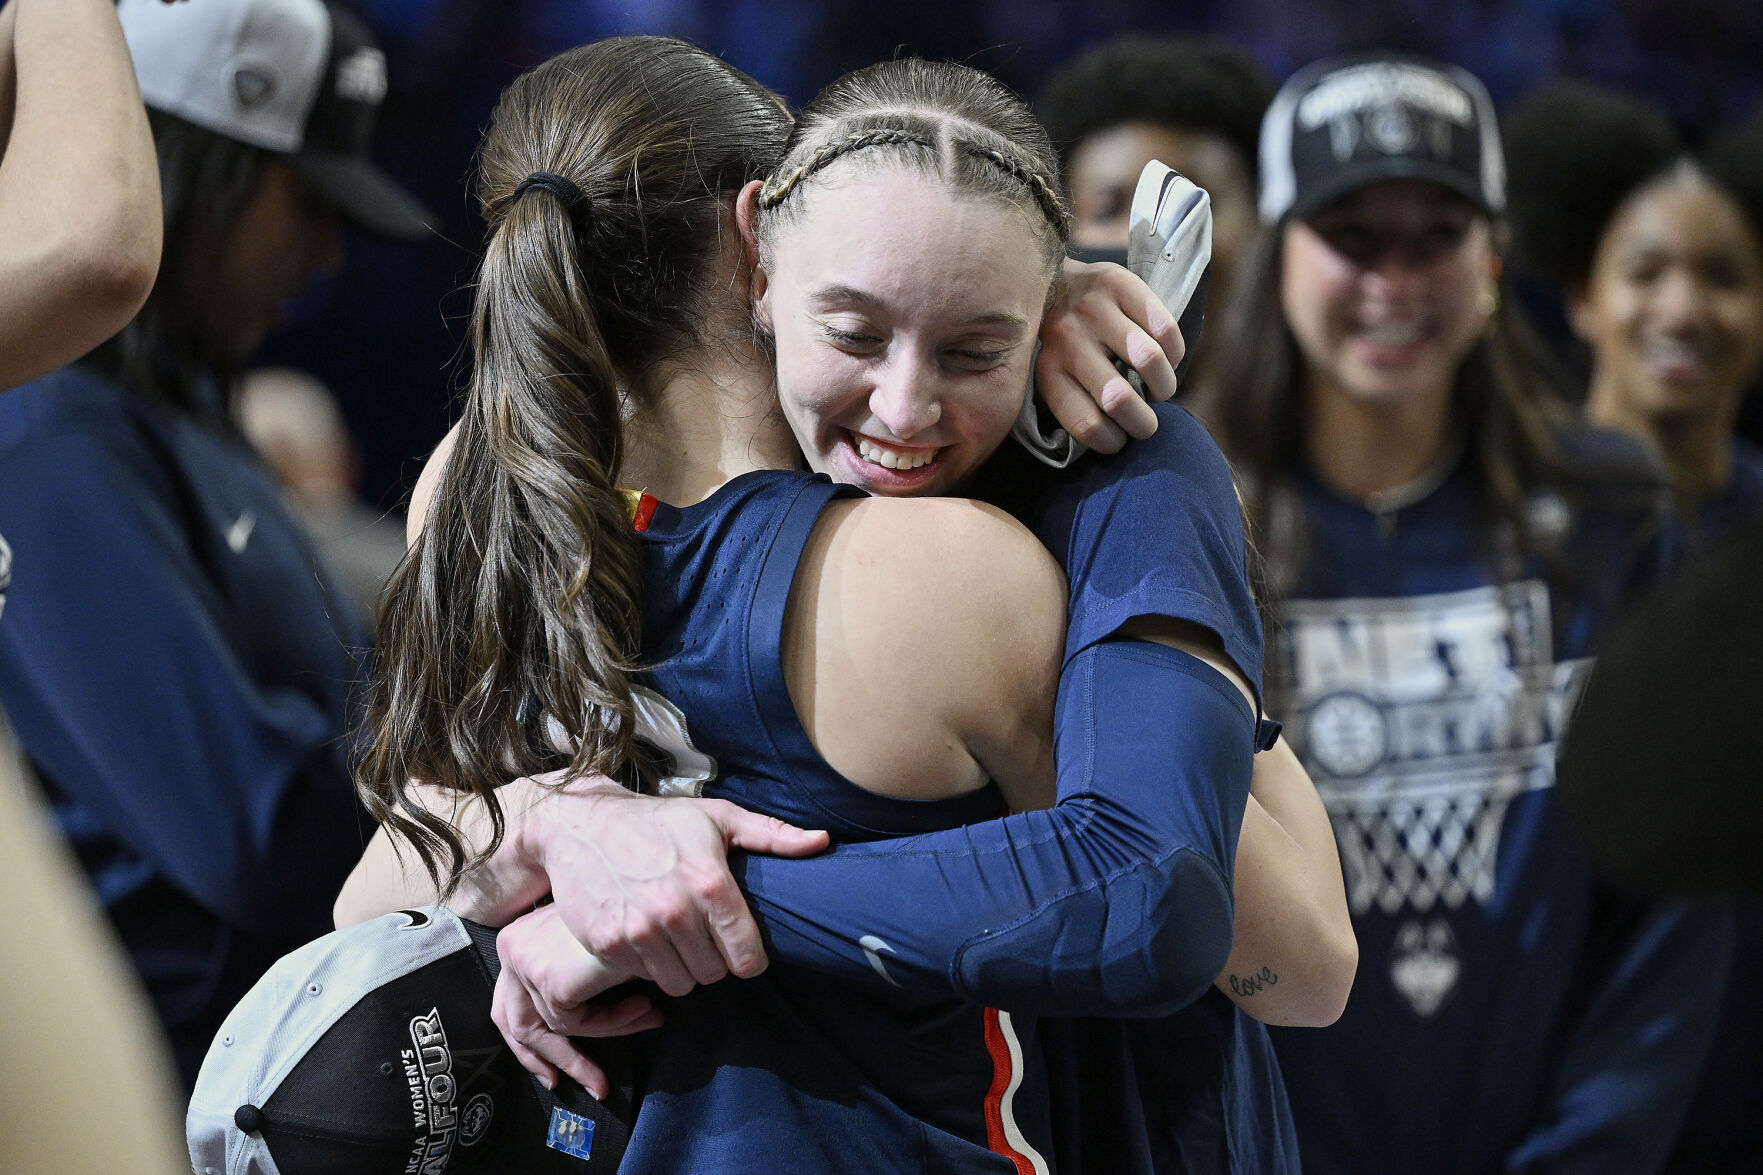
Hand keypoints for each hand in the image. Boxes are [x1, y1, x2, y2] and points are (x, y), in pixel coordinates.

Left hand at [491, 904, 662, 1094]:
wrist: (651, 900)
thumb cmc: (634, 909)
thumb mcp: (594, 941)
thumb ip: (576, 971)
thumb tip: (582, 1019)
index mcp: (519, 935)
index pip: (508, 1000)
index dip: (528, 1040)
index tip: (551, 1067)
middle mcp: (512, 947)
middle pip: (514, 1020)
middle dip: (544, 1058)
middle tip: (565, 1083)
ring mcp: (527, 965)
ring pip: (553, 1027)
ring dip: (604, 1035)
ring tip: (647, 1019)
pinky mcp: (550, 983)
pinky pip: (576, 1025)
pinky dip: (613, 1024)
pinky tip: (645, 1009)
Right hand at [522, 772, 829, 996]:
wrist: (582, 825)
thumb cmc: (658, 821)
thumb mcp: (719, 817)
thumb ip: (773, 835)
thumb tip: (823, 842)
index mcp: (711, 883)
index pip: (747, 956)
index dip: (749, 959)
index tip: (742, 950)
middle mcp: (676, 911)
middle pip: (714, 974)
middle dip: (714, 960)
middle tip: (703, 936)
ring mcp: (639, 931)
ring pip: (681, 983)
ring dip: (682, 967)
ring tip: (676, 938)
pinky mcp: (608, 943)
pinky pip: (644, 977)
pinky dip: (648, 964)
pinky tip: (646, 935)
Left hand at [1035, 259, 1184, 452]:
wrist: (1053, 283)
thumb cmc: (1066, 346)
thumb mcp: (1058, 378)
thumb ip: (1078, 404)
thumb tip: (1118, 439)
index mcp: (1049, 371)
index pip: (1085, 422)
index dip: (1112, 442)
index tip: (1120, 440)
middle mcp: (1067, 338)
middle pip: (1117, 397)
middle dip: (1144, 422)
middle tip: (1148, 423)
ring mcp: (1092, 308)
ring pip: (1148, 359)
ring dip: (1164, 385)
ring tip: (1160, 389)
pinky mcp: (1118, 282)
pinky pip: (1164, 327)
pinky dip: (1175, 352)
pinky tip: (1167, 357)